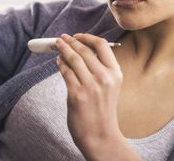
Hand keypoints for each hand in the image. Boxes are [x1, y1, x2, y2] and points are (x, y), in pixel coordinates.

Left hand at [55, 33, 127, 157]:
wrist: (100, 136)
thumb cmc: (103, 111)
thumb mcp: (110, 87)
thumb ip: (100, 69)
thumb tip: (81, 50)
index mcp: (115, 73)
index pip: (102, 45)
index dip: (87, 37)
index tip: (77, 36)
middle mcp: (105, 78)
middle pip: (85, 51)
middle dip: (71, 42)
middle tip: (62, 38)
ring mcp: (90, 86)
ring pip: (73, 59)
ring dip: (63, 50)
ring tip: (58, 46)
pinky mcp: (76, 94)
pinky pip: (66, 73)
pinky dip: (60, 64)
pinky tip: (58, 61)